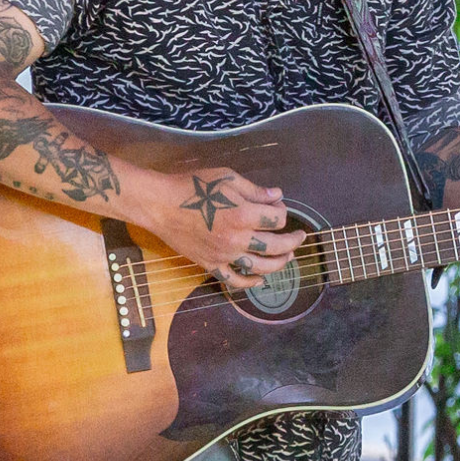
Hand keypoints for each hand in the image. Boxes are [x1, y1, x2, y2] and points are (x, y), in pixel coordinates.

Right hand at [143, 167, 306, 292]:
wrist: (159, 205)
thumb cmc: (191, 186)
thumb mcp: (226, 178)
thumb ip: (255, 190)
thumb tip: (277, 195)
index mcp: (243, 214)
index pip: (277, 218)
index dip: (283, 211)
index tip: (279, 206)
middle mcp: (237, 238)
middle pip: (276, 246)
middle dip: (293, 241)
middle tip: (300, 237)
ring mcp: (224, 255)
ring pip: (261, 267)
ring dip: (279, 263)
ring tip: (288, 258)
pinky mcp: (211, 264)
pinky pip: (234, 280)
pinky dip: (249, 283)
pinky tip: (261, 280)